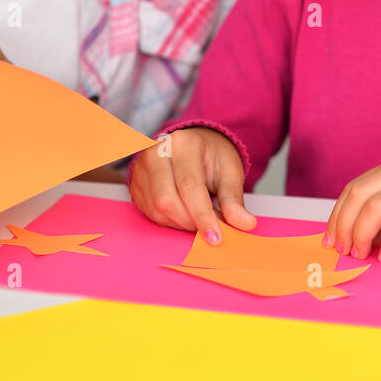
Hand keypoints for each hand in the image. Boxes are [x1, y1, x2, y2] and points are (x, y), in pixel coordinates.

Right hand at [129, 126, 255, 241]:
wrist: (193, 145)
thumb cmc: (211, 157)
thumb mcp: (229, 172)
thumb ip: (233, 199)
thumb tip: (245, 224)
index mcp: (182, 143)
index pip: (189, 185)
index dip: (202, 215)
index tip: (215, 237)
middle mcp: (156, 153)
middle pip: (167, 200)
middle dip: (190, 222)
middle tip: (209, 230)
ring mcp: (141, 168)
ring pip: (156, 209)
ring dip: (180, 224)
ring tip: (199, 219)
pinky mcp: (135, 184)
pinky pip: (149, 213)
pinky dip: (169, 222)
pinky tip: (184, 216)